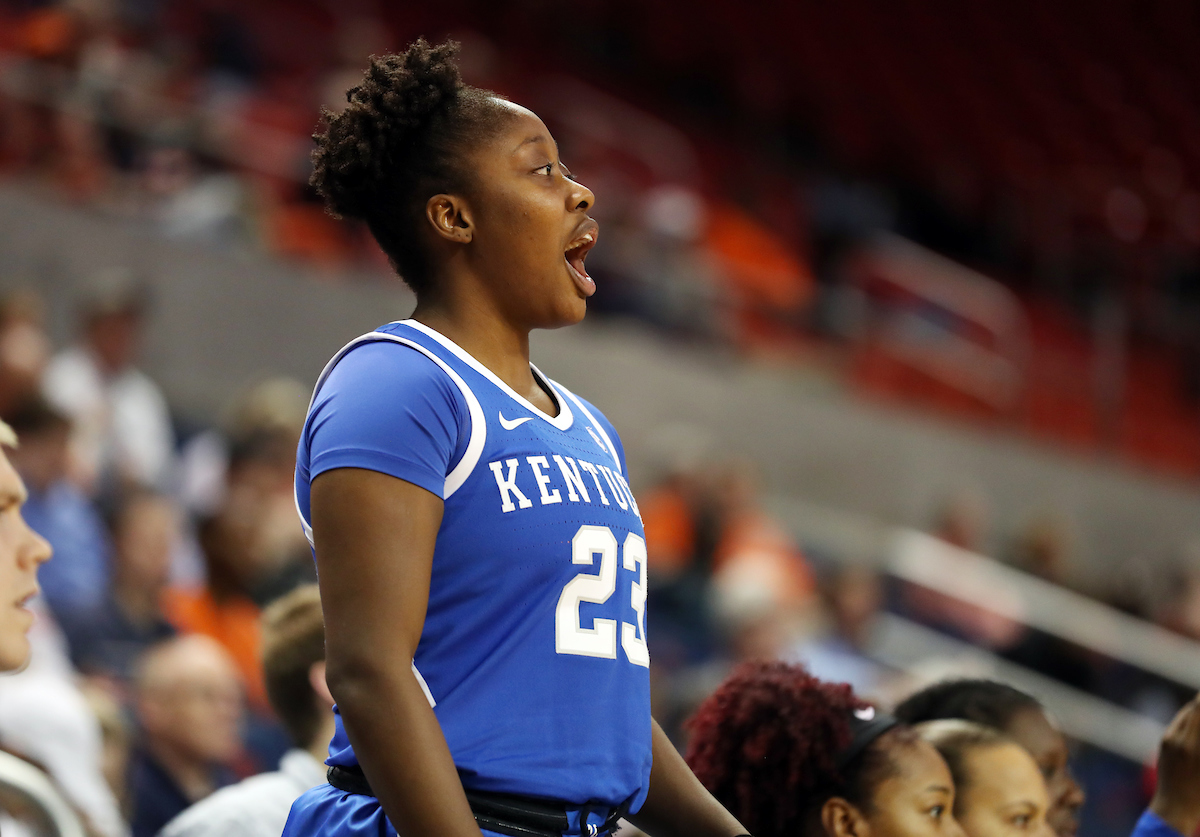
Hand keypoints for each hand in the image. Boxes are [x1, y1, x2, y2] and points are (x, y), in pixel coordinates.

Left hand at [1151, 695, 1199, 835]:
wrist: (1175, 807)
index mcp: (1195, 747)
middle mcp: (1179, 739)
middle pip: (1195, 708)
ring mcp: (1169, 739)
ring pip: (1187, 713)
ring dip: (1198, 710)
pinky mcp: (1163, 742)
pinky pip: (1179, 723)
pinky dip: (1191, 719)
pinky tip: (1198, 721)